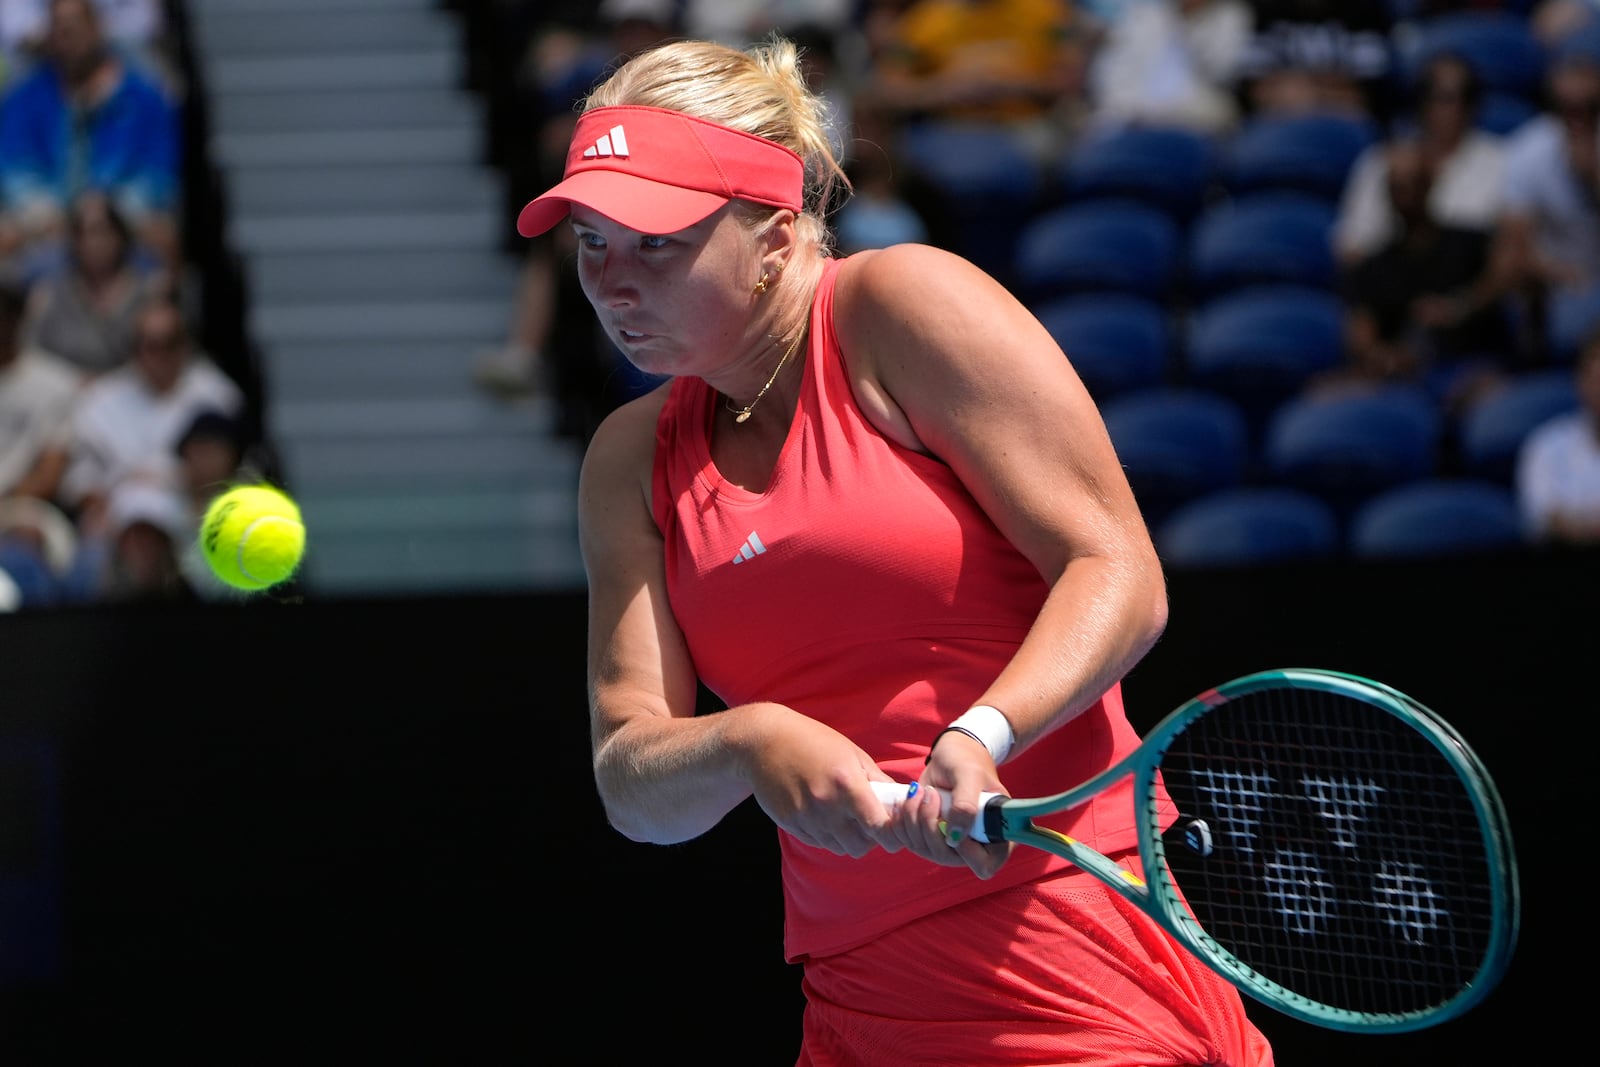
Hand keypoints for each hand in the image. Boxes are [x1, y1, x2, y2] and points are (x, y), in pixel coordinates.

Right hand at [742, 708, 910, 858]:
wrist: (763, 741)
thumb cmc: (813, 740)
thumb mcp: (851, 752)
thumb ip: (877, 779)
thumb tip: (901, 800)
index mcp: (847, 783)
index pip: (879, 827)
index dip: (891, 835)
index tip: (894, 833)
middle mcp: (826, 804)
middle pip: (859, 846)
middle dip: (868, 840)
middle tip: (867, 824)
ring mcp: (805, 816)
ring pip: (838, 847)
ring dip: (846, 838)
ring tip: (844, 817)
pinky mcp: (789, 823)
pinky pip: (817, 842)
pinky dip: (826, 835)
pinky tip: (822, 814)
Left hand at [882, 730, 1012, 878]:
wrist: (950, 757)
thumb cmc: (968, 763)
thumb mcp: (970, 776)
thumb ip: (966, 804)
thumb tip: (955, 837)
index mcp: (996, 835)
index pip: (985, 865)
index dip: (968, 852)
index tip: (954, 823)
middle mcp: (972, 846)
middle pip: (946, 857)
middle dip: (931, 825)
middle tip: (931, 794)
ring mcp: (948, 844)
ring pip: (923, 849)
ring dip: (914, 818)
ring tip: (920, 791)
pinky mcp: (926, 837)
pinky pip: (907, 840)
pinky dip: (902, 820)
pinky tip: (909, 799)